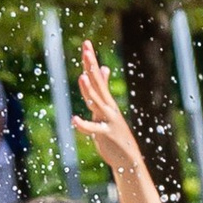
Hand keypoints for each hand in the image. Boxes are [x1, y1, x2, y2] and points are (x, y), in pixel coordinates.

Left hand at [70, 36, 142, 178]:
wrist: (128, 158)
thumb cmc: (114, 132)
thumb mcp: (107, 107)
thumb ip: (103, 89)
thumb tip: (103, 68)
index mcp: (106, 100)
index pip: (97, 77)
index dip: (91, 61)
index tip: (86, 44)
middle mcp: (108, 107)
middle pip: (97, 83)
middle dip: (91, 66)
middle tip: (86, 49)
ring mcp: (108, 120)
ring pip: (97, 103)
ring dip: (89, 91)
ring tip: (82, 78)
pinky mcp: (105, 134)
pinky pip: (93, 128)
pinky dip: (84, 124)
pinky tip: (74, 120)